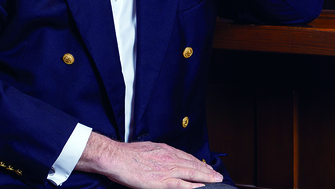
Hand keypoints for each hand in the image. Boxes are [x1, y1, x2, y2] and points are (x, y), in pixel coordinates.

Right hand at [76, 132, 223, 188]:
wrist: (117, 157)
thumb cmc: (127, 154)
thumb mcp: (146, 148)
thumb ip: (156, 153)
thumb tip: (160, 158)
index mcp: (164, 149)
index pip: (185, 156)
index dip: (197, 162)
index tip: (204, 165)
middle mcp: (168, 157)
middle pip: (192, 163)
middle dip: (206, 169)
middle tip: (217, 174)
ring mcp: (166, 169)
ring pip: (191, 173)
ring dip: (205, 177)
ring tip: (215, 180)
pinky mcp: (162, 181)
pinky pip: (181, 184)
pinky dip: (192, 186)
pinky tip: (200, 187)